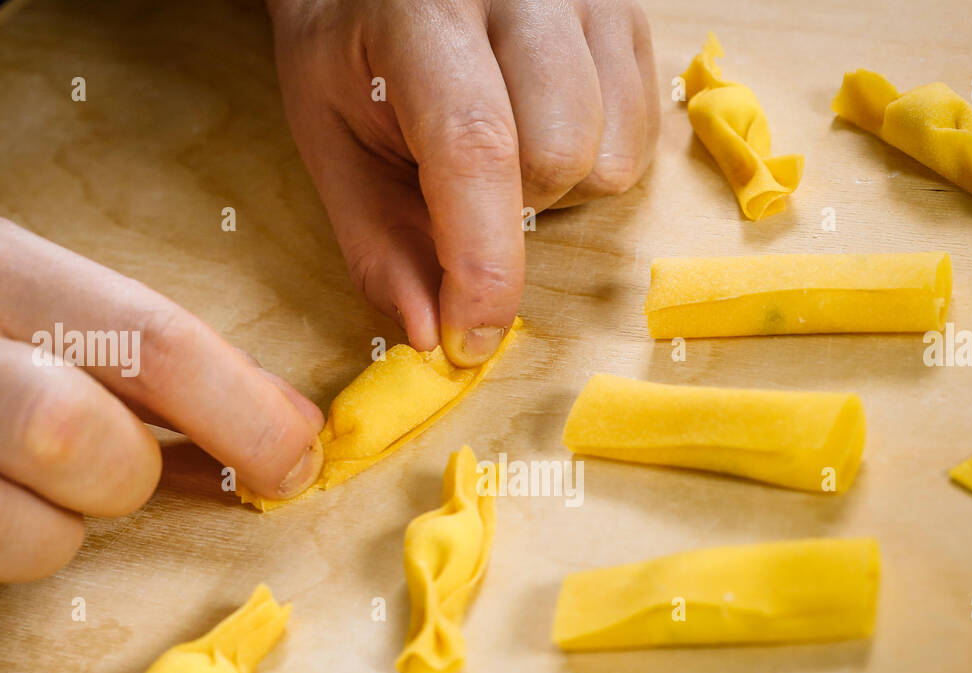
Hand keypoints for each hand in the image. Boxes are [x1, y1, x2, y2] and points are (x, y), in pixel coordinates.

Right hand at [0, 216, 323, 649]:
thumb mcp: (46, 316)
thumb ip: (162, 369)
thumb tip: (299, 436)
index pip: (153, 341)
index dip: (247, 419)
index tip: (294, 468)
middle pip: (68, 435)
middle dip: (116, 481)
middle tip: (101, 481)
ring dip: (32, 544)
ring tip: (18, 514)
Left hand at [269, 0, 658, 364]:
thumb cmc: (353, 51)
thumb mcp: (331, 138)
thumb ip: (377, 242)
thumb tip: (432, 335)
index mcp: (426, 9)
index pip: (476, 147)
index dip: (480, 265)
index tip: (467, 340)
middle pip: (559, 156)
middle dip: (511, 210)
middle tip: (459, 181)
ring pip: (610, 156)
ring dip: (557, 188)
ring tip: (506, 146)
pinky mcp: (632, 12)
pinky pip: (640, 136)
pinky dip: (594, 161)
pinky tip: (543, 127)